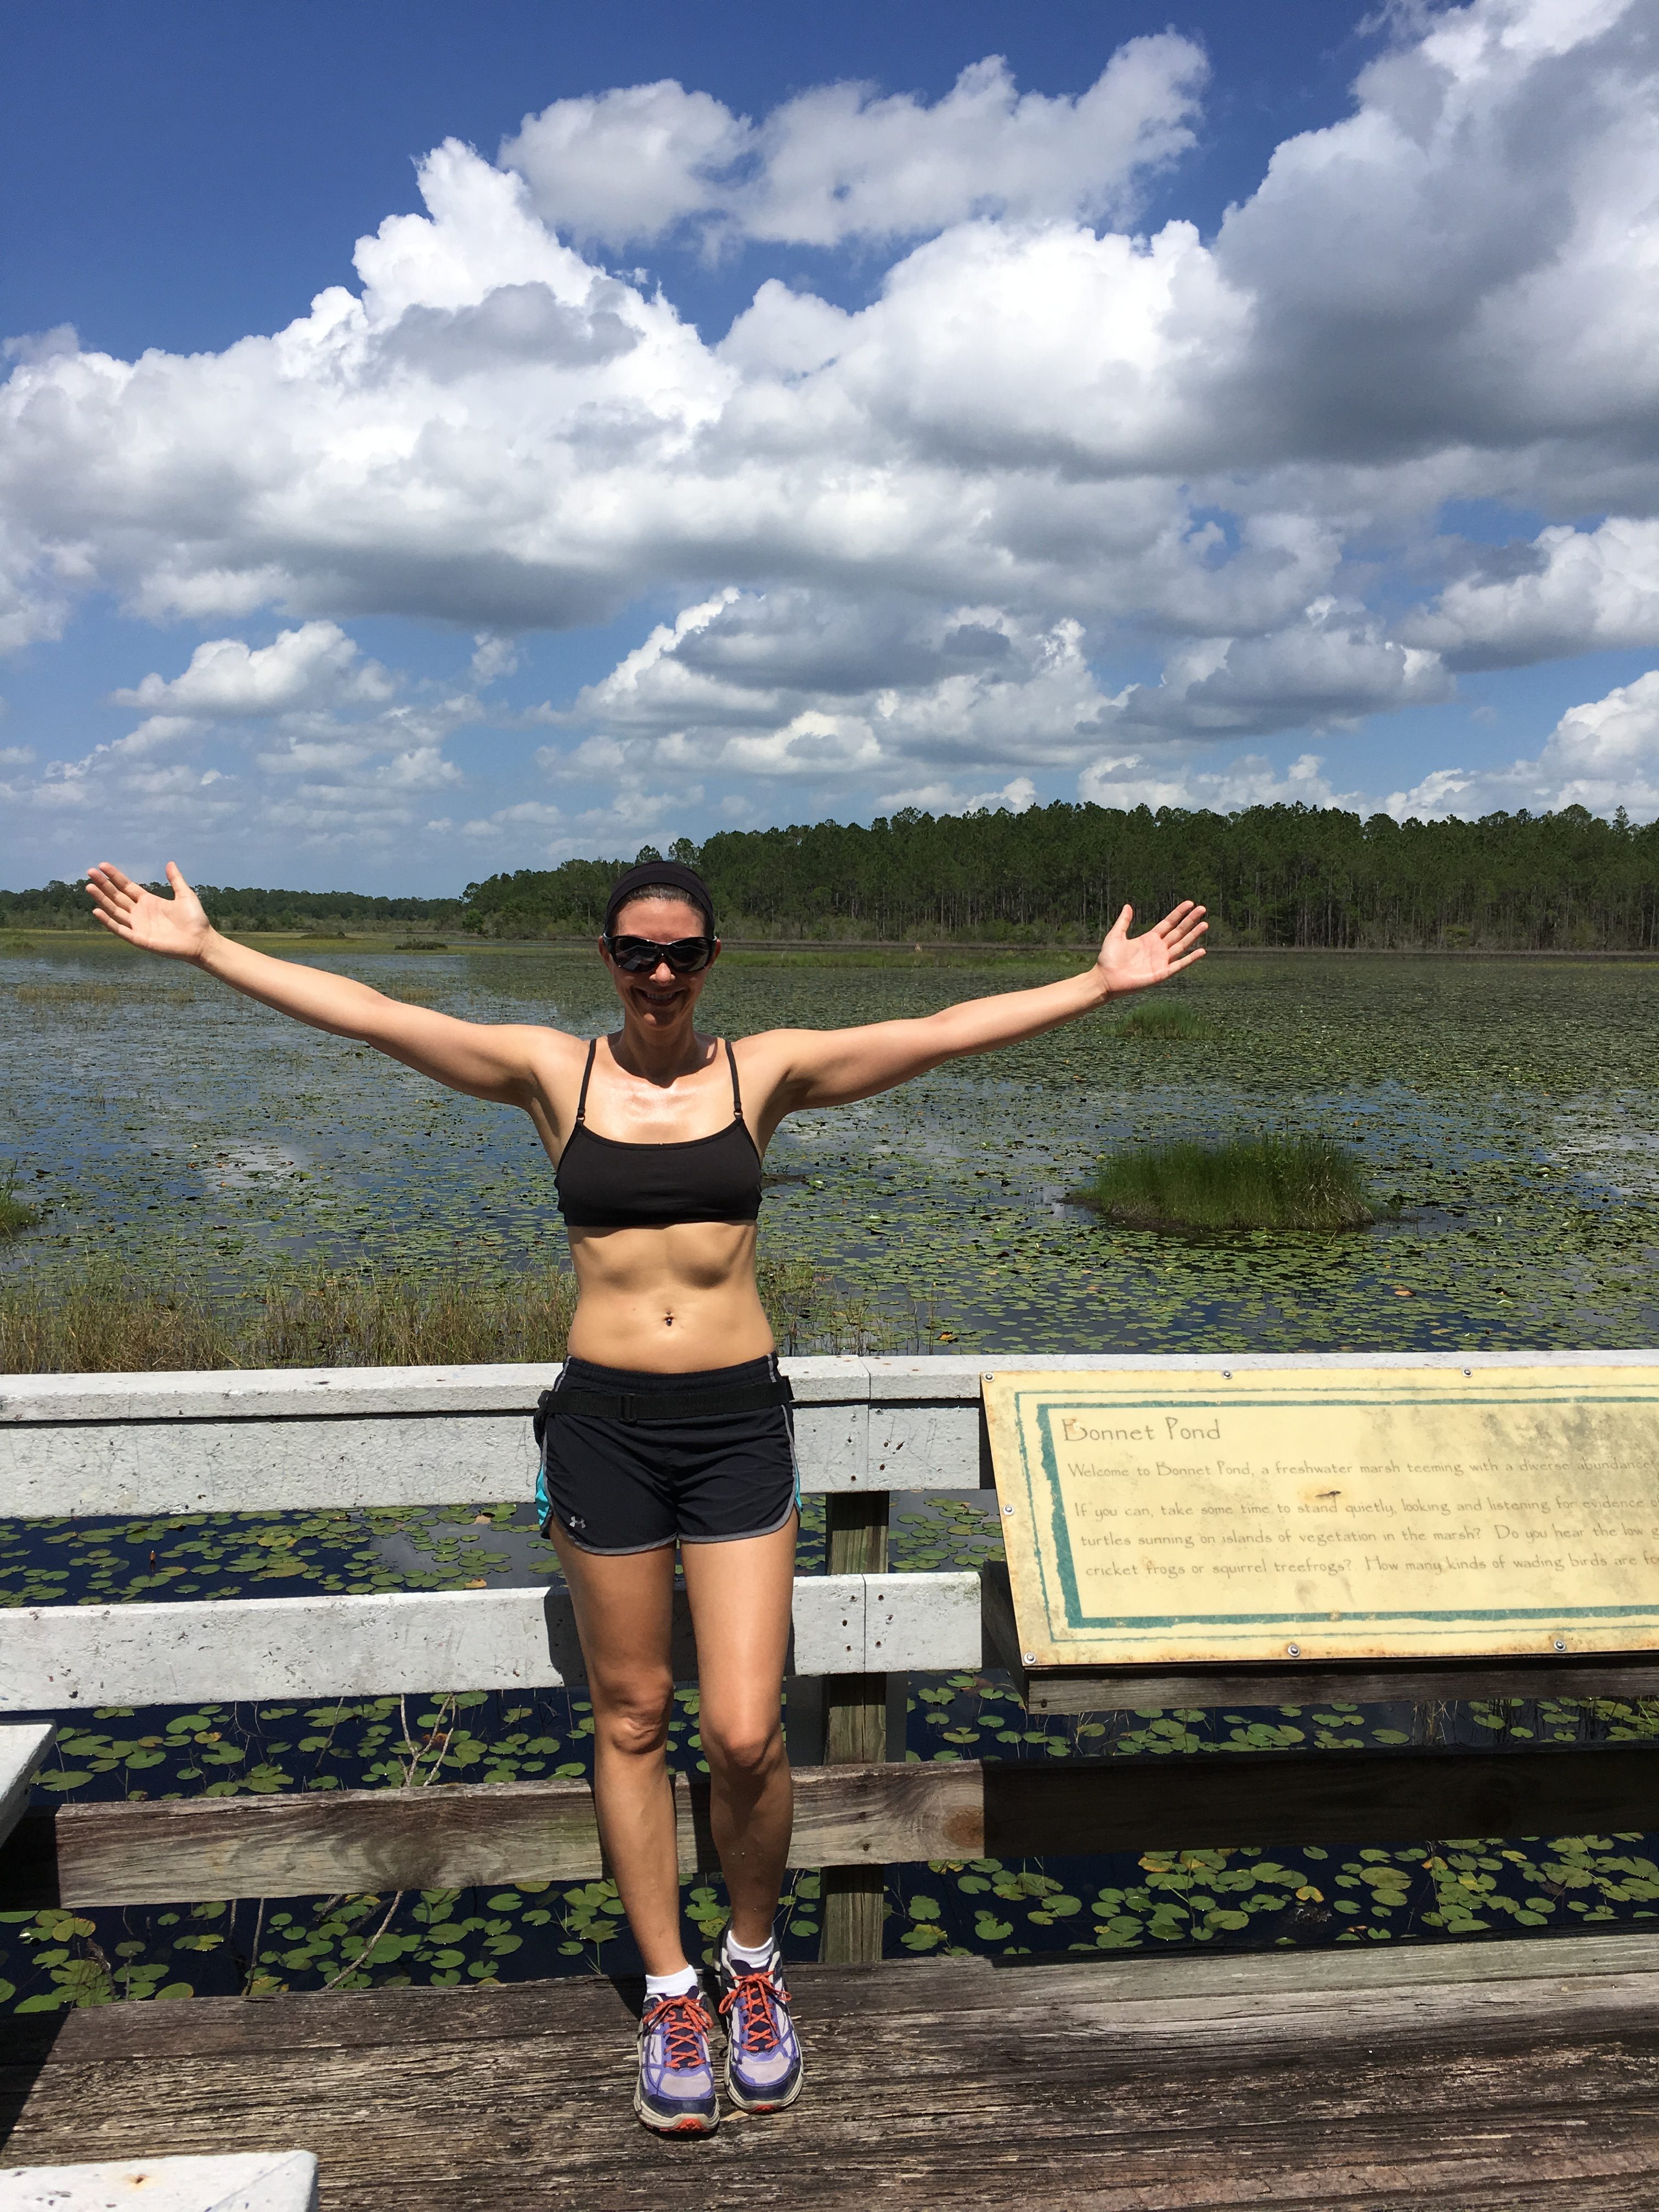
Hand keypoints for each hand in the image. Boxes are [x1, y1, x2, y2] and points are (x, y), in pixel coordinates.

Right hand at [84, 861, 213, 962]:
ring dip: (102, 899)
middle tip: (90, 872)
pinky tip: (97, 910)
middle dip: (104, 884)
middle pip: (117, 896)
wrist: (201, 941)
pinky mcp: (139, 939)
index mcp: (149, 901)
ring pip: (115, 910)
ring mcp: (138, 926)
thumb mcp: (185, 895)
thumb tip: (169, 863)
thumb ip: (176, 879)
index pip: (126, 887)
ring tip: (89, 887)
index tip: (102, 866)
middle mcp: (140, 913)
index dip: (115, 876)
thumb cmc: (195, 920)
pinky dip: (108, 921)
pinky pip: (119, 929)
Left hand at [1096, 900, 1206, 995]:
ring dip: (1194, 935)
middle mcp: (1158, 949)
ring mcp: (1161, 961)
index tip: (1190, 903)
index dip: (1179, 913)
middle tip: (1202, 908)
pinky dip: (1191, 959)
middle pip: (1178, 932)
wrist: (1105, 979)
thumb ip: (1124, 921)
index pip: (1168, 923)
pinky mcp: (1162, 973)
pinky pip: (1179, 965)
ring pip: (1182, 945)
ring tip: (1205, 924)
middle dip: (1190, 921)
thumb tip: (1127, 905)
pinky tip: (1201, 951)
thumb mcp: (1115, 935)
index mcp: (1149, 939)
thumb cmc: (1108, 959)